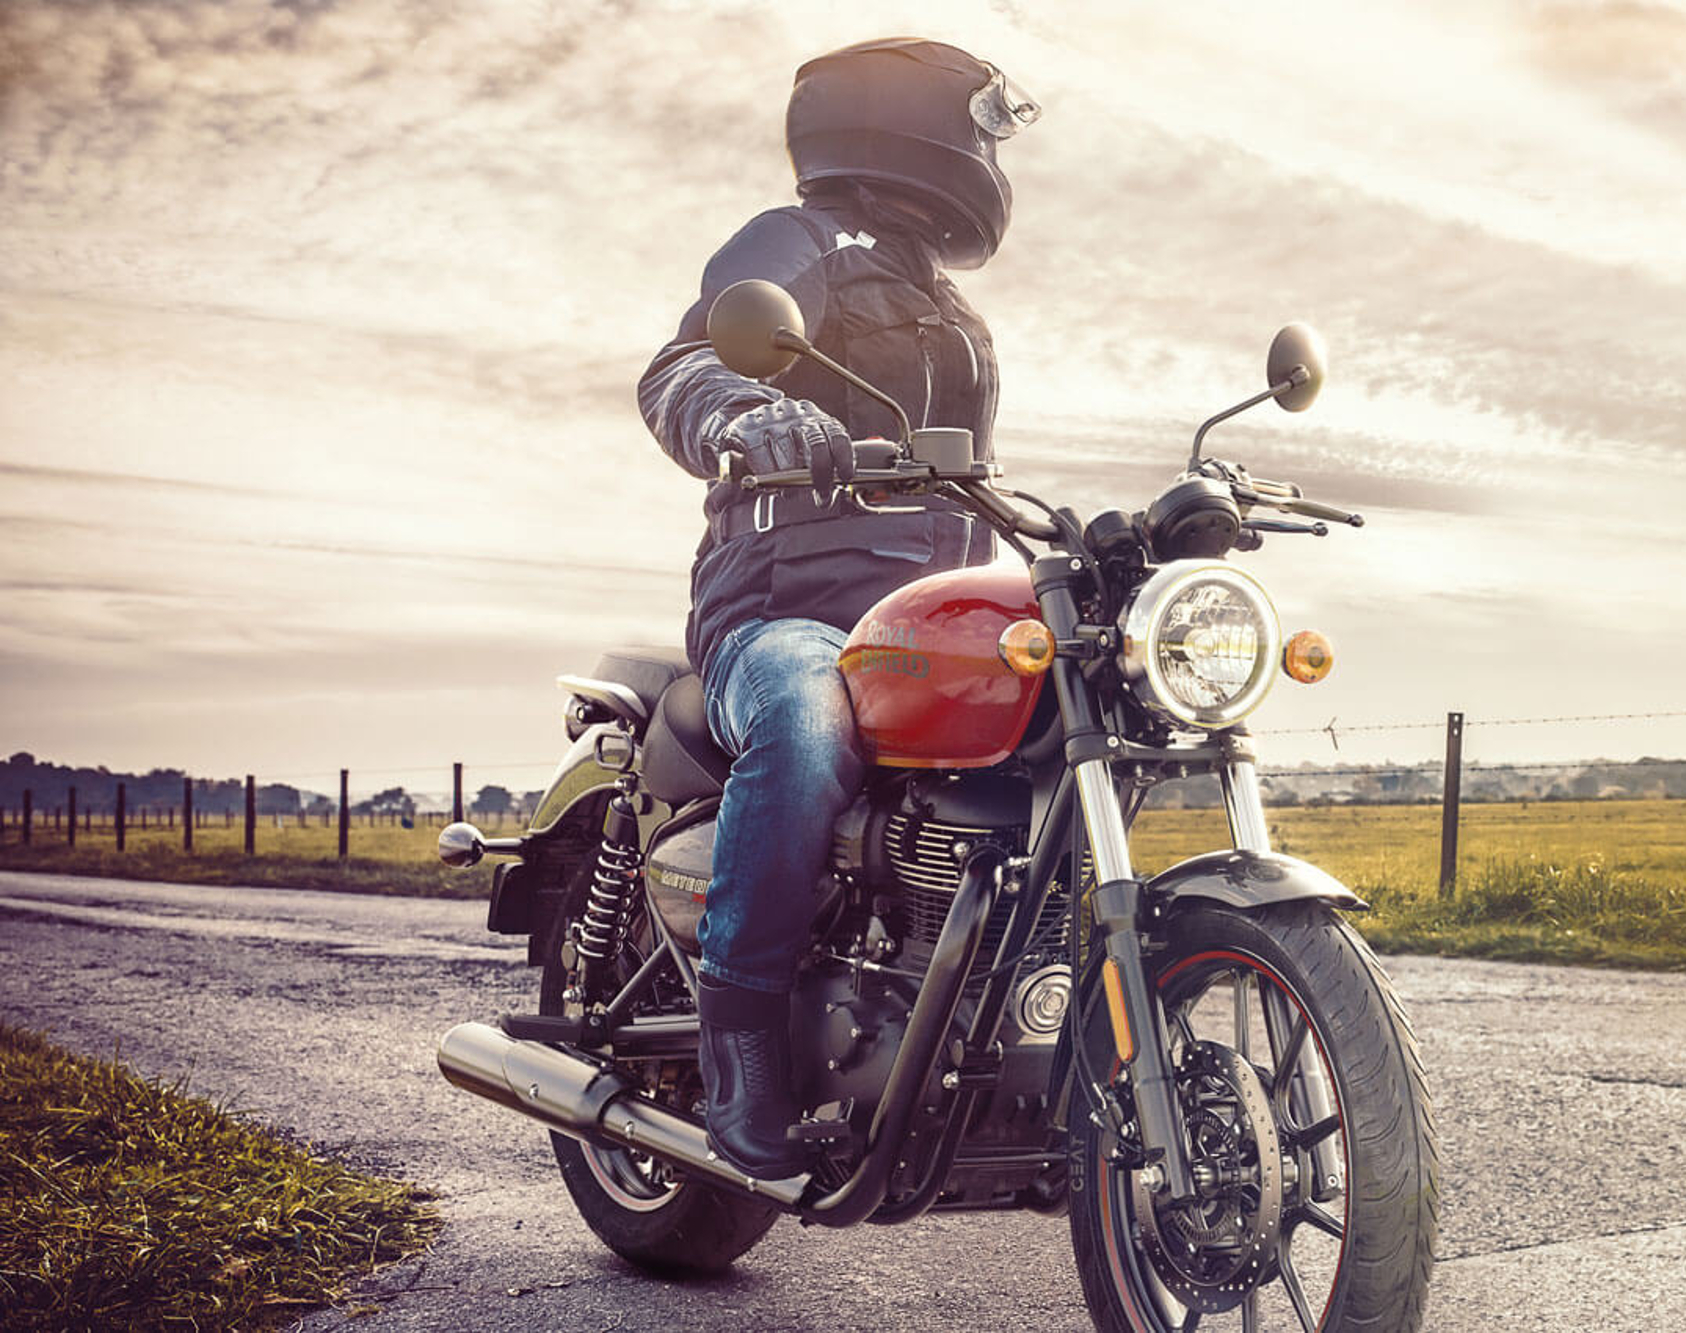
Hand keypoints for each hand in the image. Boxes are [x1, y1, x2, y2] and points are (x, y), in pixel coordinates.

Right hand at [720, 398, 855, 498]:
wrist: (740, 426)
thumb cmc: (779, 445)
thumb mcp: (802, 449)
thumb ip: (818, 467)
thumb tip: (827, 495)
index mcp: (815, 418)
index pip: (837, 434)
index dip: (845, 457)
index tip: (847, 477)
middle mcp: (796, 414)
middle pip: (817, 444)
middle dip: (821, 476)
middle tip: (821, 497)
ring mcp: (771, 419)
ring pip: (787, 458)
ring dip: (790, 481)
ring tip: (788, 490)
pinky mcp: (747, 427)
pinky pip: (761, 457)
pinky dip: (767, 475)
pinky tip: (769, 482)